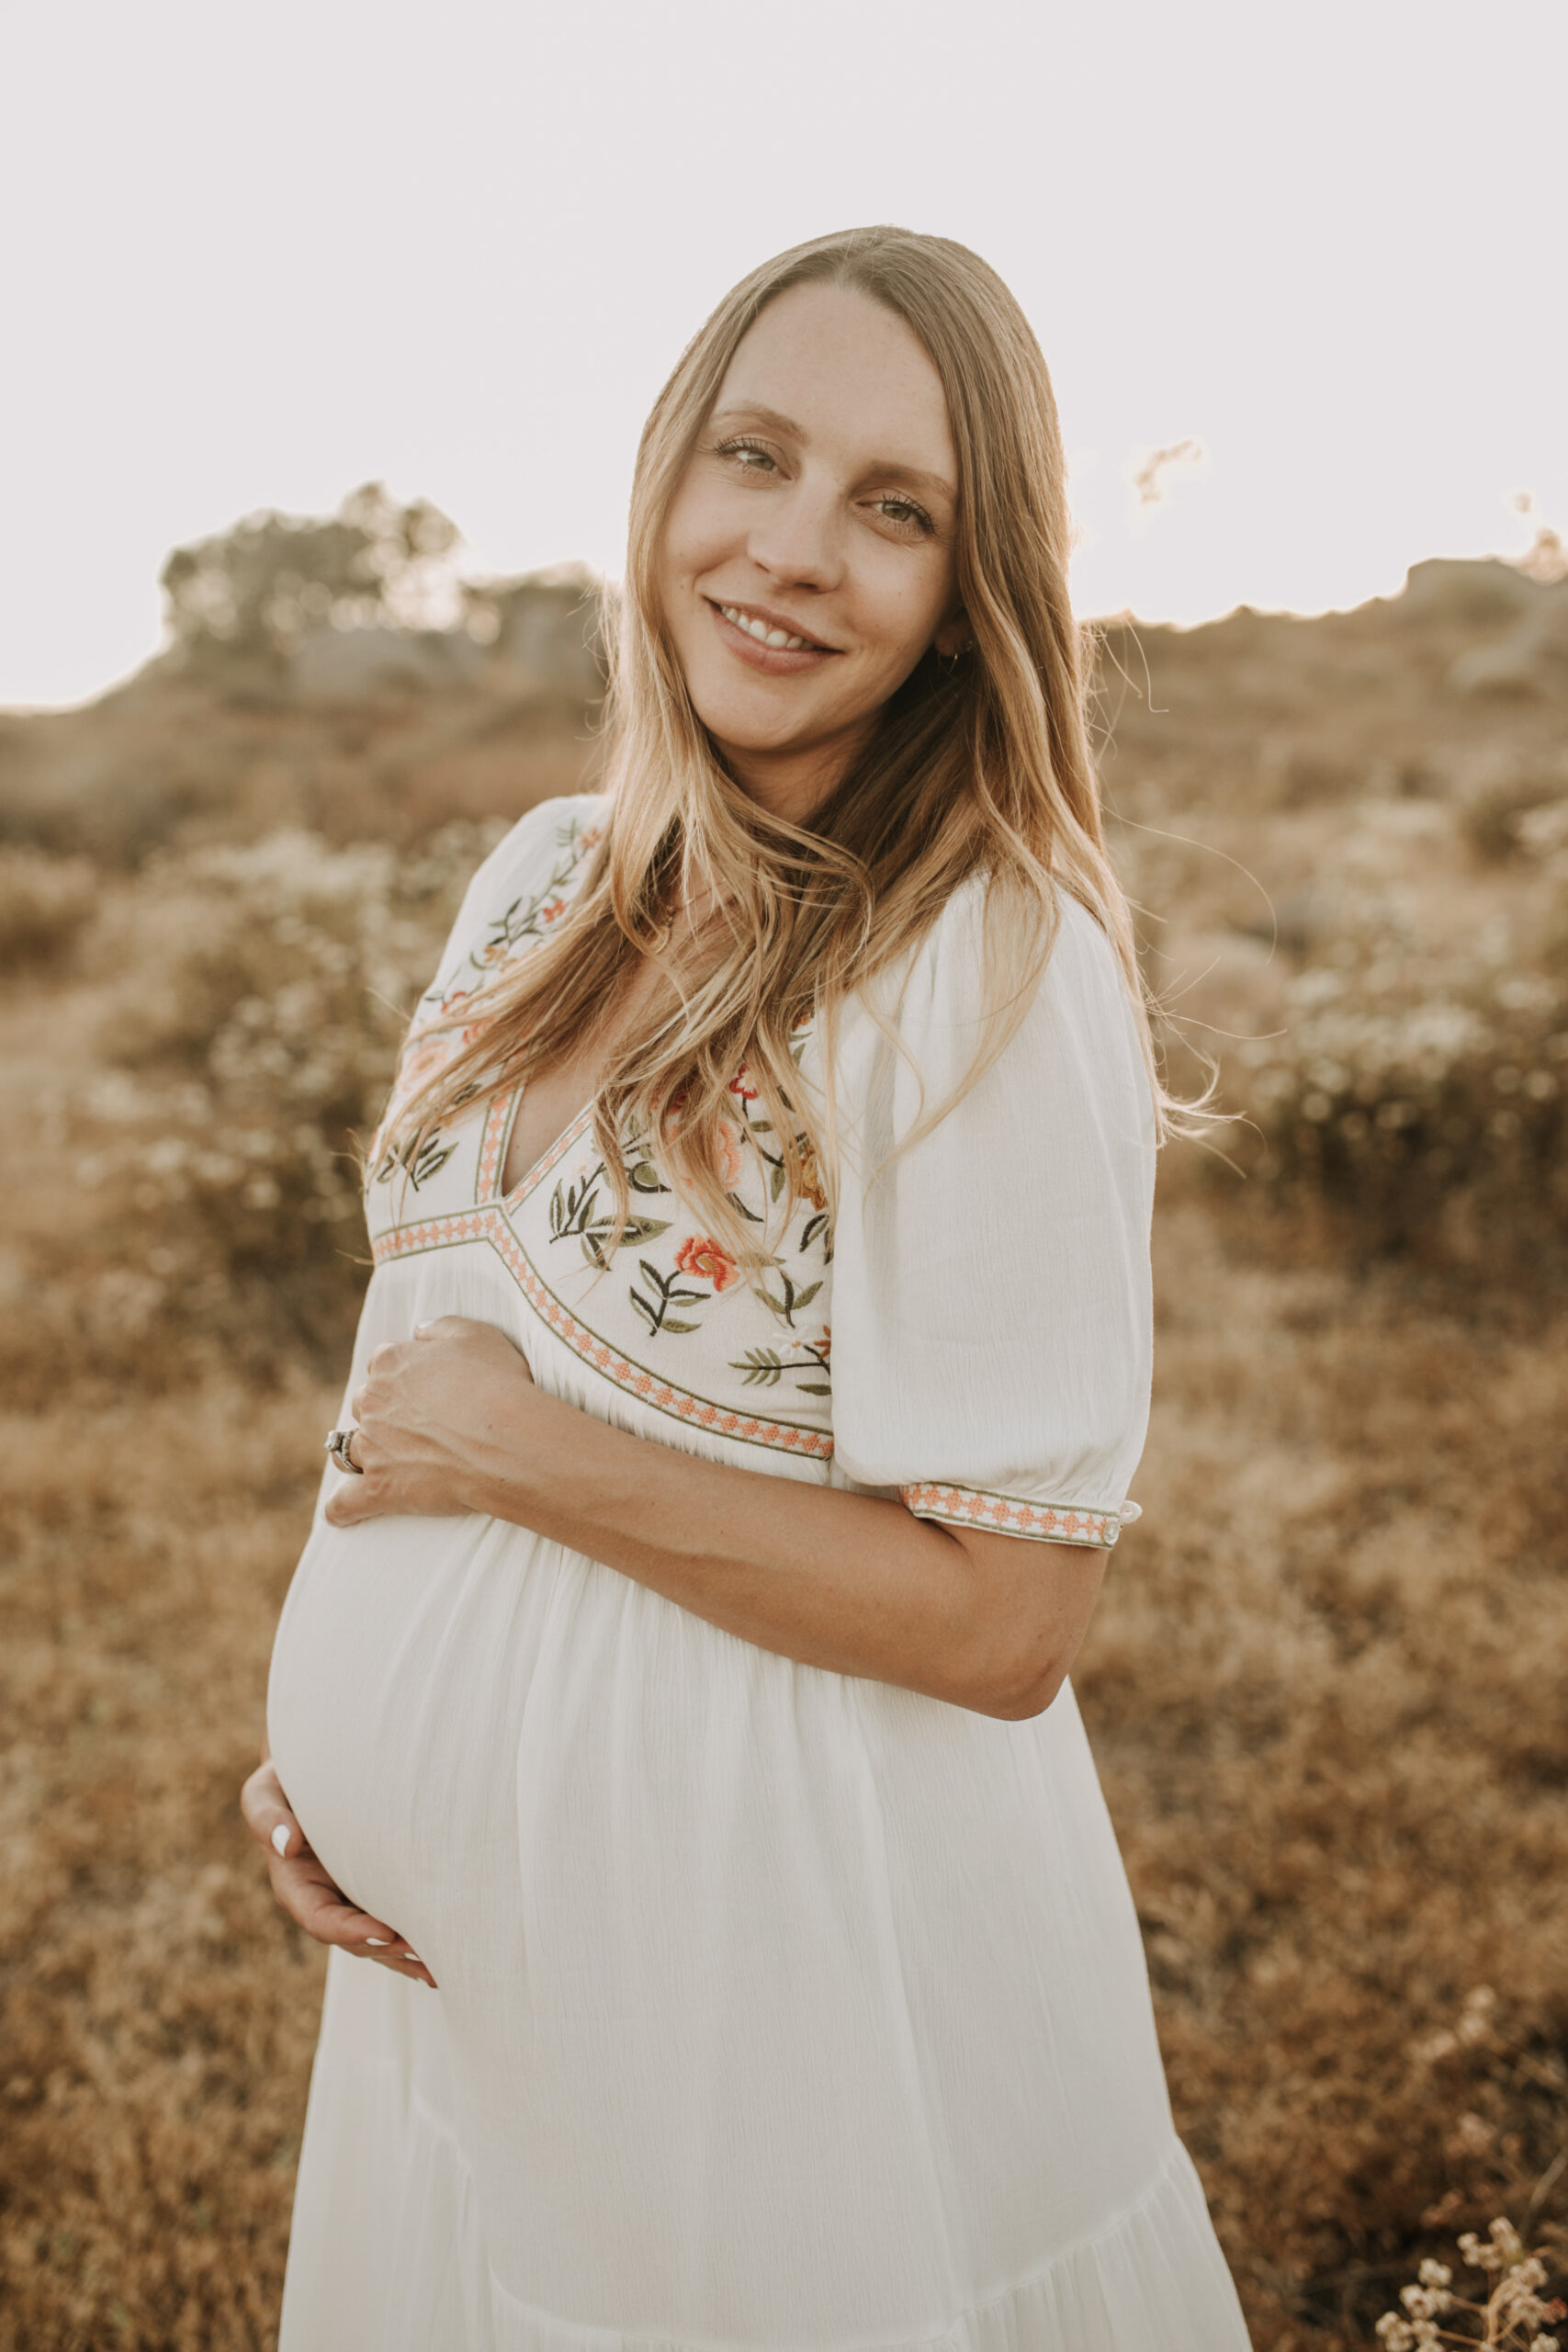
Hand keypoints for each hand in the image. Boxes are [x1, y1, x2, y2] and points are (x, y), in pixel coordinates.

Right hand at [240, 1757, 436, 1988]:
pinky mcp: (377, 1887)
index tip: (384, 1931)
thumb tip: (287, 1845)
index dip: (350, 1931)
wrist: (316, 1768)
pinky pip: (394, 1919)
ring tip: (444, 1964)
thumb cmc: (287, 1778)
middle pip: (355, 1938)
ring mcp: (351, 1897)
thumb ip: (268, 1817)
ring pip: (378, 1936)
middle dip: (388, 1950)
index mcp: (295, 1884)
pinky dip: (414, 1940)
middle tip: (427, 1954)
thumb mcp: (266, 1791)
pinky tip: (444, 1953)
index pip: (320, 1919)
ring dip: (407, 1954)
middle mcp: (324, 1899)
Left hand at [324, 1315, 534, 1528]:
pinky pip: (345, 1502)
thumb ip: (441, 1328)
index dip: (404, 1377)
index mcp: (392, 1363)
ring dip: (359, 1454)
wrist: (505, 1441)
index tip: (423, 1389)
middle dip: (382, 1413)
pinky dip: (342, 1509)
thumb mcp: (477, 1335)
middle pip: (365, 1405)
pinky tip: (341, 1514)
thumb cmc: (498, 1384)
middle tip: (415, 1427)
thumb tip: (419, 1331)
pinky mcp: (378, 1487)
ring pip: (348, 1449)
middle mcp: (373, 1401)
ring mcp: (372, 1447)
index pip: (384, 1364)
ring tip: (377, 1463)